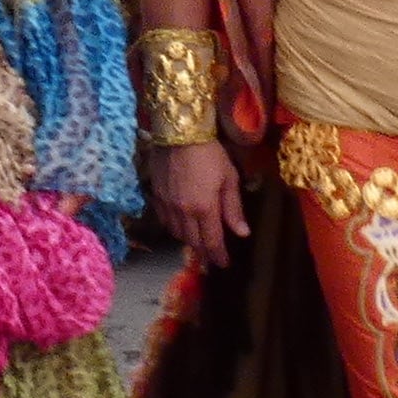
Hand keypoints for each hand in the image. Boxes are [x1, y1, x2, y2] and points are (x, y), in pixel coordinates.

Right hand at [155, 136, 246, 264]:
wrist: (179, 133)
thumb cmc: (210, 153)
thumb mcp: (229, 178)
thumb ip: (233, 208)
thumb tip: (242, 233)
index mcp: (205, 208)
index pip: (212, 241)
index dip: (218, 255)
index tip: (224, 264)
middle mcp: (183, 212)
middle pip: (193, 241)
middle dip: (204, 252)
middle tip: (211, 257)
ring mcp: (167, 205)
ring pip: (177, 233)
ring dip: (188, 241)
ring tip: (197, 242)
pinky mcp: (155, 195)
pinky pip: (164, 220)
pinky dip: (173, 227)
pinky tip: (179, 225)